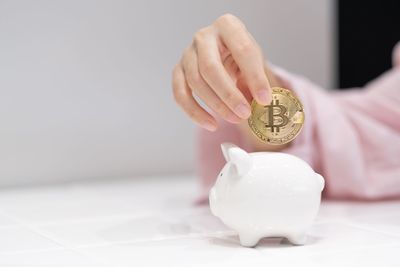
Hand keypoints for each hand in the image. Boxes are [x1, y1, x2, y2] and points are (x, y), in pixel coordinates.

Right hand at [172, 14, 273, 130]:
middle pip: (210, 68)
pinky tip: (211, 124)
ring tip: (235, 119)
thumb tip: (263, 104)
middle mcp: (204, 37)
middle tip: (244, 113)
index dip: (255, 77)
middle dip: (229, 95)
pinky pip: (181, 95)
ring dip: (216, 106)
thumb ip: (258, 79)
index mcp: (228, 26)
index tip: (265, 99)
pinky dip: (195, 113)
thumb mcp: (255, 61)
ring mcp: (187, 53)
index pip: (242, 51)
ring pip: (195, 83)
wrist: (224, 54)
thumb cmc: (241, 57)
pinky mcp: (178, 71)